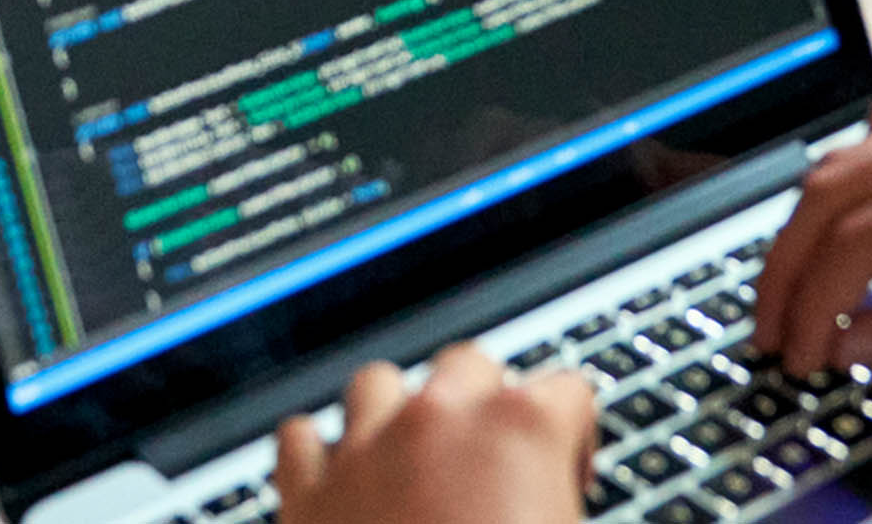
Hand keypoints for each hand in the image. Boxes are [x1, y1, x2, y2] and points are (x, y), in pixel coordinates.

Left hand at [274, 343, 593, 523]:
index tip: (561, 481)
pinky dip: (317, 454)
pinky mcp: (306, 493)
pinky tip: (337, 485)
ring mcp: (367, 449)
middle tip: (485, 470)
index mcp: (523, 426)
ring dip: (393, 416)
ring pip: (378, 383)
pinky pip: (299, 438)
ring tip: (407, 466)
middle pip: (467, 364)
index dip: (572, 440)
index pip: (568, 390)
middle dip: (478, 406)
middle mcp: (442, 419)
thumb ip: (558, 502)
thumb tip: (551, 507)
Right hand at [753, 104, 871, 374]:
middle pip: (830, 191)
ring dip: (811, 227)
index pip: (855, 245)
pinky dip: (850, 184)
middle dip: (787, 268)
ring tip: (800, 296)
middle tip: (774, 334)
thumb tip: (857, 344)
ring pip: (848, 160)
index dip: (812, 308)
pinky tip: (847, 229)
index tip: (799, 358)